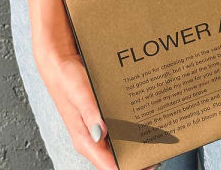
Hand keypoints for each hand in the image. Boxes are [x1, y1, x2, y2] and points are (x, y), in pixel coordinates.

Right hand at [34, 41, 159, 169]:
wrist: (60, 62)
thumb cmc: (66, 78)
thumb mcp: (79, 94)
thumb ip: (90, 113)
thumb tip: (100, 133)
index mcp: (85, 140)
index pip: (110, 166)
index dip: (131, 166)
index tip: (151, 162)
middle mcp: (92, 138)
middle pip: (119, 157)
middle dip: (139, 155)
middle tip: (160, 146)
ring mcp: (97, 128)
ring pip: (121, 143)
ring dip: (137, 141)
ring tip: (158, 134)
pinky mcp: (101, 117)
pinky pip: (119, 127)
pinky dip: (132, 126)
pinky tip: (145, 119)